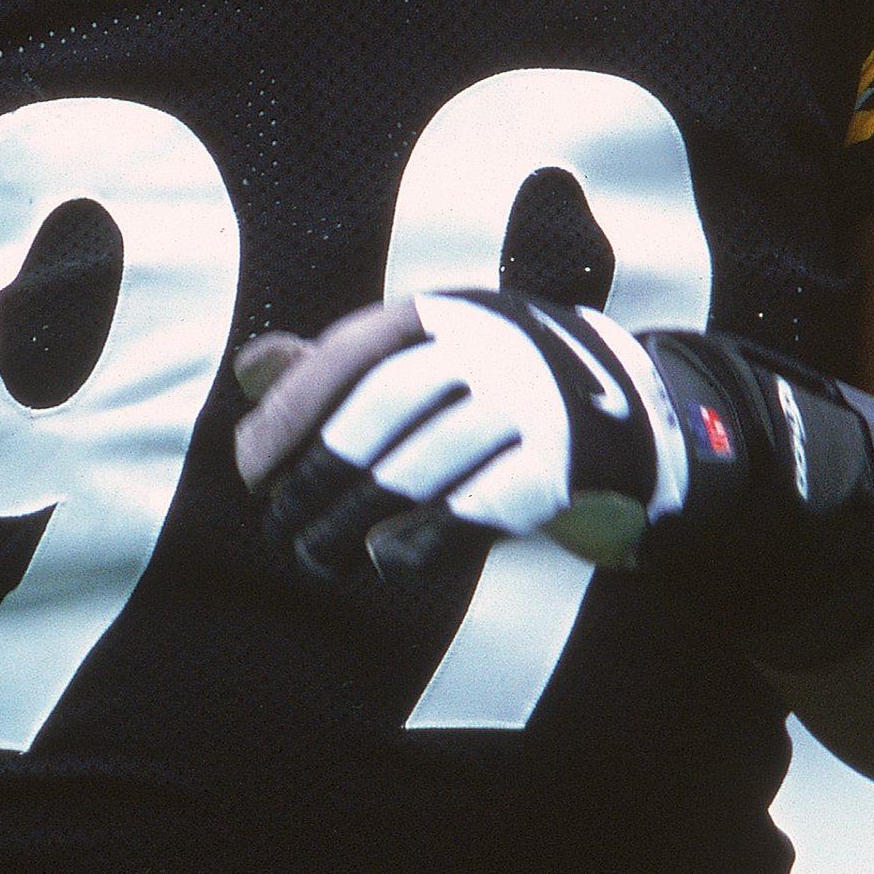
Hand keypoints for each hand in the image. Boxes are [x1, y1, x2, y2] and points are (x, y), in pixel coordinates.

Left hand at [235, 293, 672, 581]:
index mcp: (442, 312)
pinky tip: (385, 561)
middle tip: (279, 528)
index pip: (346, 357)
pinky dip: (422, 541)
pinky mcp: (560, 464)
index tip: (250, 472)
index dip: (289, 415)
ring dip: (352, 524)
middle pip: (377, 415)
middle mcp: (487, 346)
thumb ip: (336, 363)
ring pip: (417, 469)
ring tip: (316, 558)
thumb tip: (249, 368)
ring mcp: (529, 403)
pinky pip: (475, 510)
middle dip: (315, 480)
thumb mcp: (421, 356)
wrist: (624, 412)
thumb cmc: (489, 390)